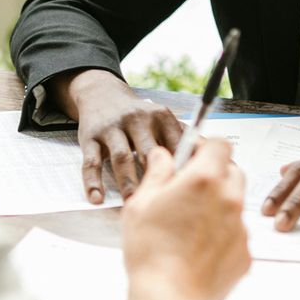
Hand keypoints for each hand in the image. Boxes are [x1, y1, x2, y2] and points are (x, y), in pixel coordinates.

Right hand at [54, 68, 184, 203]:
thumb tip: (210, 164)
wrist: (101, 94)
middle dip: (158, 179)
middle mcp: (137, 118)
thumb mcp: (161, 119)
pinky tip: (97, 198)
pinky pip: (91, 162)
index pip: (176, 144)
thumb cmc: (138, 116)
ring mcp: (112, 127)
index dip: (183, 169)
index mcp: (160, 116)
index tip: (190, 191)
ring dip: (128, 184)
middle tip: (165, 205)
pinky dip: (93, 182)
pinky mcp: (89, 137)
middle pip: (149, 151)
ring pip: (121, 158)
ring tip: (133, 204)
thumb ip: (181, 140)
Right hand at [121, 136, 249, 299]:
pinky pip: (236, 234)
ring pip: (235, 205)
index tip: (192, 157)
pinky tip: (198, 249)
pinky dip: (222, 236)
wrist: (170, 298)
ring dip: (218, 207)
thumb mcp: (140, 204)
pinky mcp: (245, 253)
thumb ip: (157, 174)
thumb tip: (162, 157)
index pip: (220, 145)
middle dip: (215, 176)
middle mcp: (229, 199)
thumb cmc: (152, 252)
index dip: (205, 147)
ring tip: (189, 227)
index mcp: (204, 180)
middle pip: (233, 172)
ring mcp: (241, 228)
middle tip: (189, 191)